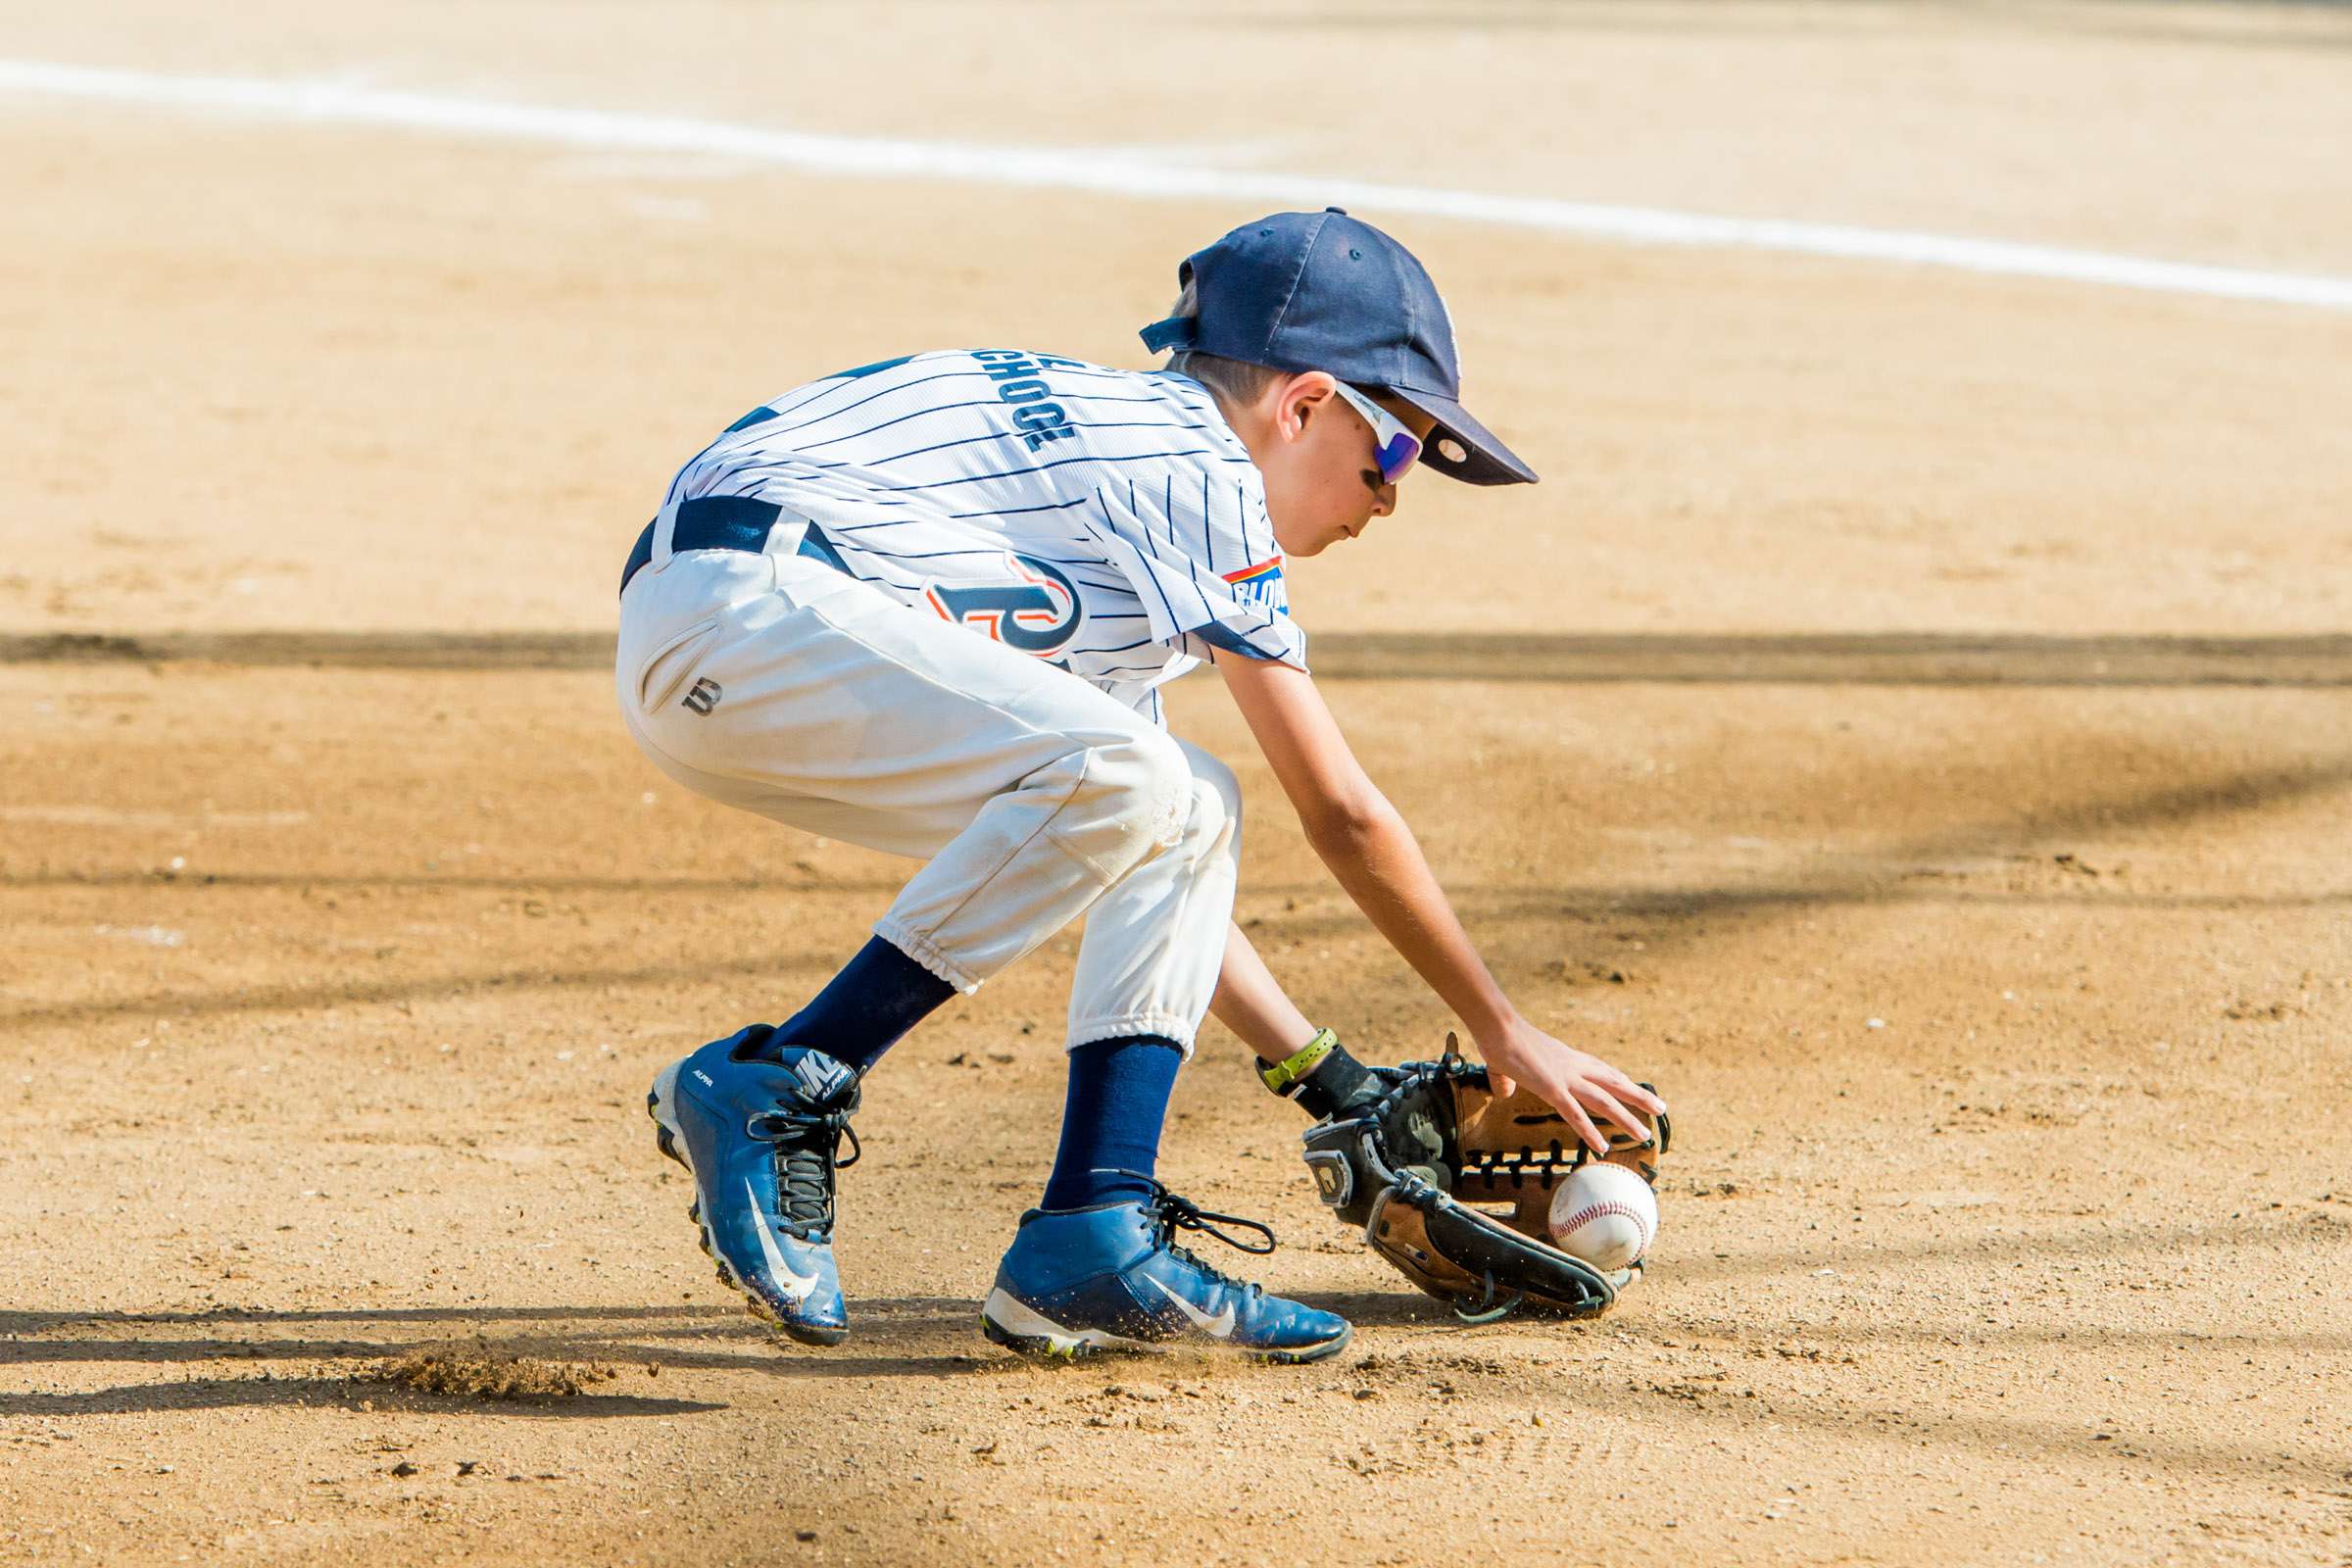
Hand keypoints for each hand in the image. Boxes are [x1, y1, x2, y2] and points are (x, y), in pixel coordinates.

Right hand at [1474, 1018, 1667, 1155]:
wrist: (1498, 1026)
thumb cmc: (1499, 1037)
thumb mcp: (1506, 1062)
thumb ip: (1506, 1079)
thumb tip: (1503, 1092)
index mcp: (1566, 1057)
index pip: (1600, 1070)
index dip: (1619, 1081)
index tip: (1634, 1089)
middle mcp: (1573, 1066)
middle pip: (1614, 1083)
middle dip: (1638, 1096)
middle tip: (1660, 1108)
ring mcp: (1565, 1078)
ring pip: (1604, 1101)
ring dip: (1626, 1119)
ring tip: (1645, 1134)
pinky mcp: (1552, 1089)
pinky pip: (1575, 1115)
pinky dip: (1590, 1132)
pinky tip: (1602, 1147)